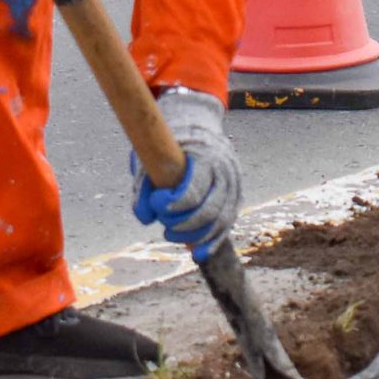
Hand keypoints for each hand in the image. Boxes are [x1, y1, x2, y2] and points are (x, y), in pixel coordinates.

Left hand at [131, 89, 243, 260]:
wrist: (199, 125)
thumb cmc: (171, 142)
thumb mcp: (152, 155)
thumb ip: (144, 185)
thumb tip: (145, 217)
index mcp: (207, 157)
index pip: (194, 191)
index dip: (173, 205)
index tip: (156, 203)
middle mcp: (226, 173)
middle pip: (209, 211)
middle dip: (182, 224)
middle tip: (163, 222)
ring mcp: (234, 187)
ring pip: (220, 222)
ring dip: (194, 235)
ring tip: (170, 233)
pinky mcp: (235, 199)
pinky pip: (226, 226)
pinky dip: (212, 242)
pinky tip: (199, 253)